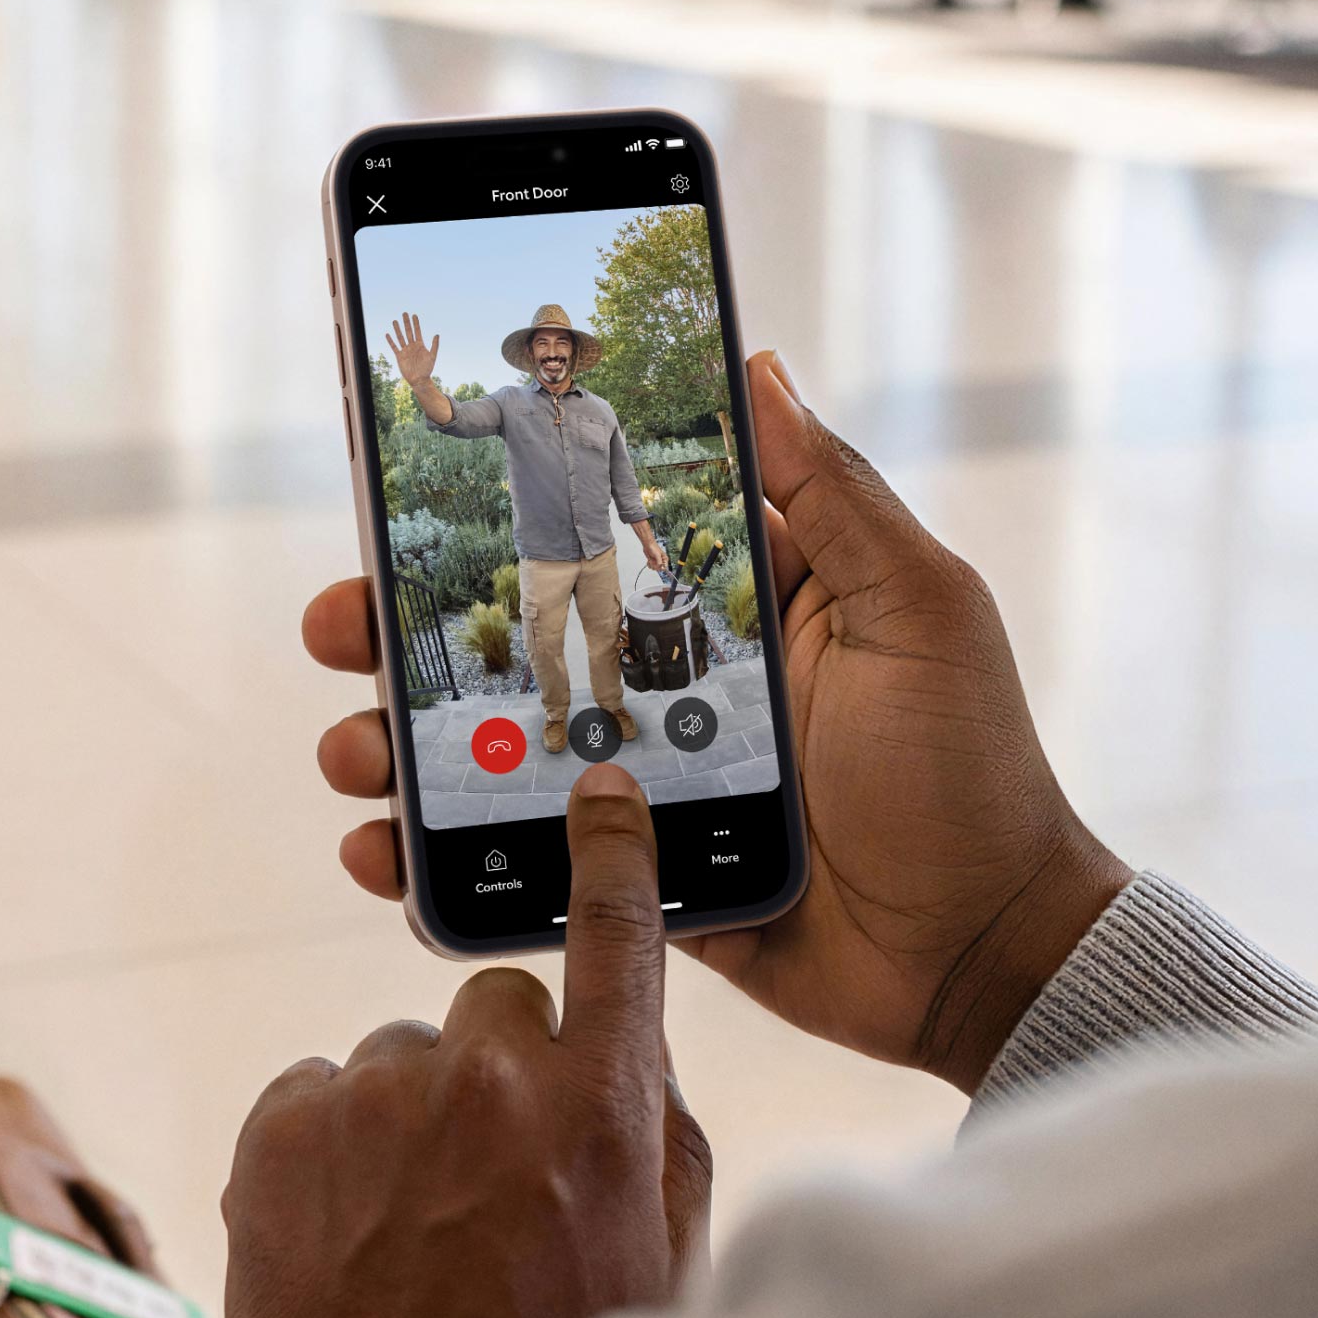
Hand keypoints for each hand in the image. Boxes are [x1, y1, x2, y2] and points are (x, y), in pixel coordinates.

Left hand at [221, 764, 711, 1317]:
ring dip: (410, 1112)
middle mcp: (492, 1079)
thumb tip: (632, 1048)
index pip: (618, 935)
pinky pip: (319, 1087)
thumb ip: (660, 1131)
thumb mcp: (657, 1257)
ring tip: (407, 1216)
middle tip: (485, 1159)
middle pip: (498, 996)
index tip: (600, 794)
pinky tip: (347, 1219)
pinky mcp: (284, 1125)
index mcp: (598, 1106)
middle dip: (498, 1061)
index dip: (612, 853)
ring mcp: (378, 1095)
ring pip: (403, 1051)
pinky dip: (332, 1138)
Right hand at [303, 352, 1129, 1094]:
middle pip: (518, 649)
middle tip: (341, 625)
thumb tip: (762, 366)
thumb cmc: (964, 771)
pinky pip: (522, 865)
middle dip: (414, 637)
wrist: (976, 951)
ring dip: (407, 748)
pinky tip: (383, 856)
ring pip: (500, 756)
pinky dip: (444, 863)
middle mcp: (674, 691)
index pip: (591, 548)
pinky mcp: (631, 880)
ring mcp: (645, 791)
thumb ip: (833, 497)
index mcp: (732, 614)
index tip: (409, 495)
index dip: (501, 524)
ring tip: (354, 749)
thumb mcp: (915, 608)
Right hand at [385, 311, 438, 384]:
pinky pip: (394, 347)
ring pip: (400, 337)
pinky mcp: (399, 356)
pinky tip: (388, 334)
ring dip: (397, 329)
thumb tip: (437, 334)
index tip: (414, 315)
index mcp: (420, 345)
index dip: (416, 323)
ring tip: (395, 321)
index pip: (417, 331)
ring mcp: (405, 351)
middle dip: (406, 323)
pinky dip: (391, 341)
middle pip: (408, 332)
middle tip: (404, 313)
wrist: (419, 380)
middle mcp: (412, 346)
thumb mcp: (432, 357)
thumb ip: (434, 346)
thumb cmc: (427, 369)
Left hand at [643, 536, 669, 571]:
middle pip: (659, 569)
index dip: (660, 567)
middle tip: (653, 561)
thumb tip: (661, 568)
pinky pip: (651, 566)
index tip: (657, 565)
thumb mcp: (657, 555)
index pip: (665, 567)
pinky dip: (649, 564)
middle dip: (655, 566)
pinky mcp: (652, 562)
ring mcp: (656, 562)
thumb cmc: (654, 548)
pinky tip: (649, 560)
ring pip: (654, 568)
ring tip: (651, 560)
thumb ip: (659, 562)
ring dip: (651, 565)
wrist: (647, 545)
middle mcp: (661, 561)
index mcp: (665, 559)